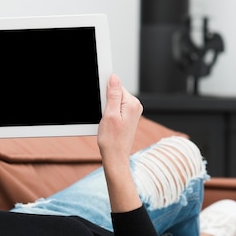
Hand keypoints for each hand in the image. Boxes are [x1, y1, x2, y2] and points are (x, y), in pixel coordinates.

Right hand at [97, 75, 142, 212]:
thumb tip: (114, 77)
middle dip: (105, 102)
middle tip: (103, 116)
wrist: (115, 157)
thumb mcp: (109, 115)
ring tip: (106, 122)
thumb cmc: (112, 141)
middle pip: (115, 93)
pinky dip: (109, 114)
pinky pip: (116, 109)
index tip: (100, 102)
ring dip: (106, 109)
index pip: (116, 86)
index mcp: (132, 103)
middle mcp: (135, 107)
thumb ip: (113, 94)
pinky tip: (108, 124)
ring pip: (114, 101)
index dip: (104, 92)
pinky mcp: (128, 118)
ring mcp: (132, 113)